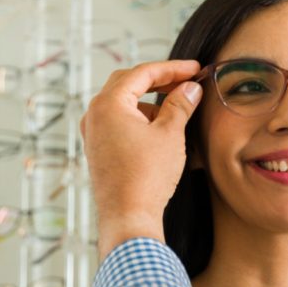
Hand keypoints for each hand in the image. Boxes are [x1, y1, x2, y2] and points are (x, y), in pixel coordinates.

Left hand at [80, 60, 201, 258]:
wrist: (128, 218)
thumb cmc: (147, 177)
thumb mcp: (170, 135)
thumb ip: (180, 105)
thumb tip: (190, 88)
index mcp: (108, 104)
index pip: (142, 73)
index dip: (172, 69)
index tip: (194, 69)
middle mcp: (94, 115)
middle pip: (128, 83)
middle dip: (158, 81)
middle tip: (185, 82)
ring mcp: (93, 133)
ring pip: (123, 104)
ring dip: (150, 102)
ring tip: (177, 110)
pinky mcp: (97, 150)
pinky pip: (118, 123)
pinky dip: (140, 119)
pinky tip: (160, 130)